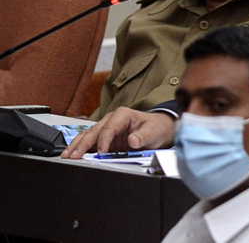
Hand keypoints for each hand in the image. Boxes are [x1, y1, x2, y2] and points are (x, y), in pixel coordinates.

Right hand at [61, 107, 175, 158]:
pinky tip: (72, 155)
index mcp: (122, 115)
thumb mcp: (153, 132)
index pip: (109, 128)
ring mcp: (106, 128)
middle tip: (73, 156)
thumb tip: (133, 140)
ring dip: (76, 146)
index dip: (104, 140)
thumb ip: (143, 136)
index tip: (101, 152)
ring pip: (87, 135)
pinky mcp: (104, 138)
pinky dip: (80, 148)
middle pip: (93, 131)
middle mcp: (111, 120)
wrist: (159, 129)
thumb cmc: (156, 128)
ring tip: (66, 156)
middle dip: (82, 144)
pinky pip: (89, 142)